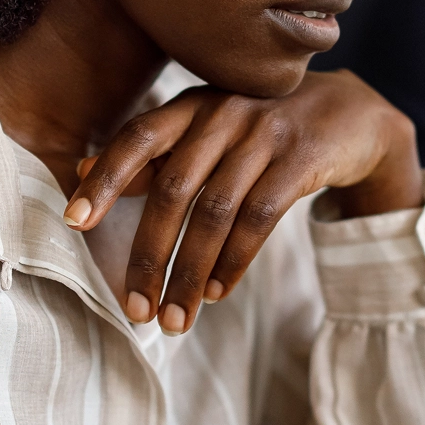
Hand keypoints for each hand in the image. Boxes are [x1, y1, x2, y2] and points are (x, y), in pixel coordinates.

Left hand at [62, 70, 422, 332]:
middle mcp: (224, 114)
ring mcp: (266, 135)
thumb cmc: (264, 129)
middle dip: (150, 255)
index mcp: (192, 105)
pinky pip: (260, 218)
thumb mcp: (209, 131)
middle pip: (174, 190)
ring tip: (174, 319)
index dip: (106, 178)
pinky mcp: (302, 160)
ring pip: (215, 213)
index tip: (73, 221)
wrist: (352, 113)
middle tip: (134, 308)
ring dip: (191, 273)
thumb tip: (81, 171)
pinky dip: (235, 261)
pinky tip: (218, 293)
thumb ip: (153, 153)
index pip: (138, 138)